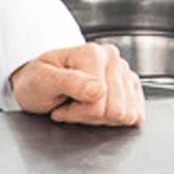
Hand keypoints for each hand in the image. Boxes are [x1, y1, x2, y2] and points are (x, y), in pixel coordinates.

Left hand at [10, 43, 145, 126]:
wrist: (39, 83)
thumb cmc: (37, 81)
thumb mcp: (42, 80)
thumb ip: (70, 83)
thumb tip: (99, 90)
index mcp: (92, 54)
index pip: (98, 103)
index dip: (76, 112)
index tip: (61, 103)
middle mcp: (112, 59)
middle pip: (116, 111)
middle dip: (89, 116)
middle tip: (71, 104)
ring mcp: (124, 72)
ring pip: (127, 115)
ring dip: (100, 118)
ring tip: (81, 104)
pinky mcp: (131, 87)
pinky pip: (136, 116)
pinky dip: (113, 119)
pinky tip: (95, 108)